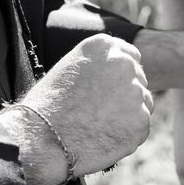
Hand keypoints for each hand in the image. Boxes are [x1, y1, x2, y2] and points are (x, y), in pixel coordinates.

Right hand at [0, 34, 151, 184]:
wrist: (40, 139)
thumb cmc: (47, 106)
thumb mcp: (70, 69)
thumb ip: (98, 66)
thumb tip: (119, 75)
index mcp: (105, 45)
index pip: (130, 56)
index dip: (121, 76)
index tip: (110, 90)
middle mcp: (124, 63)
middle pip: (139, 79)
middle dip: (126, 95)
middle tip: (101, 113)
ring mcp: (136, 91)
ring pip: (143, 103)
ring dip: (128, 115)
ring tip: (97, 126)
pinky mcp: (141, 119)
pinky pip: (141, 127)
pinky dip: (128, 135)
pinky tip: (103, 139)